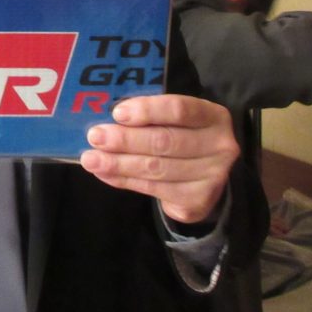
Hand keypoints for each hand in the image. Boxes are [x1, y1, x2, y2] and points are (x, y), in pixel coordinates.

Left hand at [80, 94, 238, 223]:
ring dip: (118, 163)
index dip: (147, 110)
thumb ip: (151, 116)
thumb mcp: (178, 120)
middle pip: (165, 141)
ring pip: (155, 168)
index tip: (117, 113)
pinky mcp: (196, 201)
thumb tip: (107, 118)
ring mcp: (211, 177)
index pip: (180, 109)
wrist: (207, 177)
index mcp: (213, 116)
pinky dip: (124, 180)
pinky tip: (105, 173)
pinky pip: (152, 189)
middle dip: (125, 139)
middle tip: (95, 136)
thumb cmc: (184, 136)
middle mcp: (219, 146)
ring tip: (91, 159)